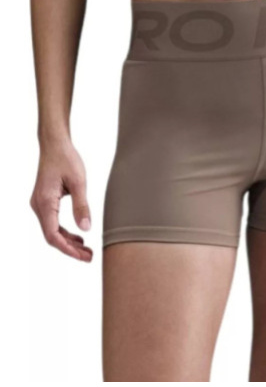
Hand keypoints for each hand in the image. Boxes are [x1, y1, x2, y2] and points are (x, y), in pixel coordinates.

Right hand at [30, 140, 92, 261]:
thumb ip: (82, 206)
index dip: (68, 249)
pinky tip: (79, 235)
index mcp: (45, 202)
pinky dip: (65, 231)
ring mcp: (40, 204)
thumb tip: (85, 229)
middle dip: (70, 249)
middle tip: (90, 257)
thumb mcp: (79, 182)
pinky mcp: (45, 201)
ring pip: (52, 230)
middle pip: (52, 236)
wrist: (55, 144)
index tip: (84, 257)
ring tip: (87, 249)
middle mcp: (38, 206)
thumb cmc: (67, 159)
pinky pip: (53, 222)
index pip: (53, 235)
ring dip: (68, 241)